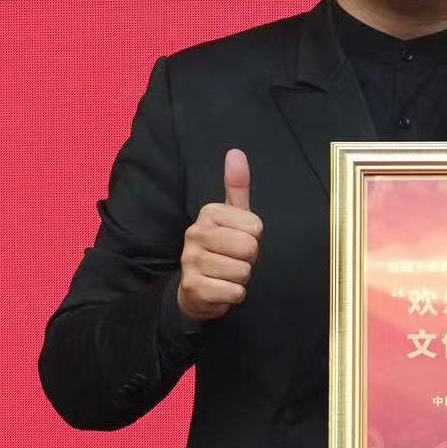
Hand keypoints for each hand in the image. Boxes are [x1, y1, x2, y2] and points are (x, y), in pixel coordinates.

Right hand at [177, 149, 262, 319]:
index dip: (254, 239)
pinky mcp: (192, 287)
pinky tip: (221, 289)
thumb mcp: (233, 216)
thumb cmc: (222, 248)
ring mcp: (190, 261)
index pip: (255, 227)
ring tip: (227, 274)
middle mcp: (194, 234)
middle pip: (249, 248)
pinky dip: (234, 295)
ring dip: (242, 278)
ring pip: (243, 272)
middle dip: (249, 259)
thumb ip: (237, 186)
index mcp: (208, 213)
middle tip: (235, 260)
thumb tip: (236, 152)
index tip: (239, 241)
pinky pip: (234, 292)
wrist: (196, 288)